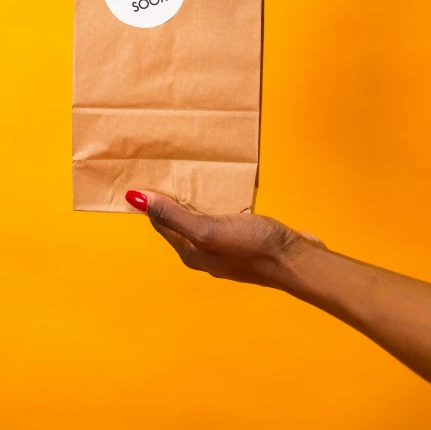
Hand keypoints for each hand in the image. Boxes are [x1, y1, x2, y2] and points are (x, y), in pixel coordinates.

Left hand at [125, 189, 324, 287]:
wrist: (295, 260)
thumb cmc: (251, 246)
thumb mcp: (207, 229)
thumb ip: (173, 215)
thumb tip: (135, 199)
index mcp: (191, 253)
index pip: (161, 223)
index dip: (152, 201)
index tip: (147, 175)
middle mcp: (205, 253)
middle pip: (180, 222)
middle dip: (172, 199)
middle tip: (168, 169)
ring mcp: (226, 249)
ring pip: (202, 220)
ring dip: (196, 200)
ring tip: (193, 174)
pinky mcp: (245, 241)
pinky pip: (224, 218)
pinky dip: (218, 204)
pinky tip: (223, 191)